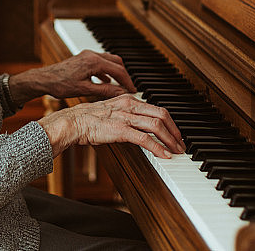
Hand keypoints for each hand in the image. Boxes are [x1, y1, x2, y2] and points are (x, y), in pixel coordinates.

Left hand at [9, 51, 134, 104]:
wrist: (44, 79)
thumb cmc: (60, 84)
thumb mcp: (85, 90)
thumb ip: (105, 91)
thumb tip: (121, 93)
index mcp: (93, 61)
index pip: (118, 70)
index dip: (128, 81)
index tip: (134, 91)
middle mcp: (91, 55)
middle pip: (116, 62)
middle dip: (125, 75)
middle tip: (130, 88)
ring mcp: (87, 55)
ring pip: (109, 61)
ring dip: (116, 73)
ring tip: (121, 86)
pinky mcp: (83, 59)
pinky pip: (100, 63)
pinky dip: (106, 71)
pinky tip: (106, 82)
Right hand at [38, 94, 184, 158]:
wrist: (72, 122)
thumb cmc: (89, 119)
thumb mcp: (112, 112)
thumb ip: (127, 115)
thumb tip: (140, 126)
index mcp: (129, 100)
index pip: (158, 109)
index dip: (171, 122)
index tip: (176, 134)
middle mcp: (130, 105)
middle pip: (162, 115)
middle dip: (175, 131)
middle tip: (181, 144)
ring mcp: (126, 117)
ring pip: (157, 126)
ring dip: (170, 140)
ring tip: (177, 151)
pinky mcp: (120, 130)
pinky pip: (144, 139)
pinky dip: (158, 148)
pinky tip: (164, 155)